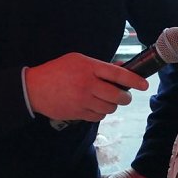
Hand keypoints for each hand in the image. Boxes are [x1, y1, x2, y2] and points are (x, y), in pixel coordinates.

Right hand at [25, 53, 148, 120]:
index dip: (134, 80)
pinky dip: (100, 112)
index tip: (144, 85)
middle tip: (124, 95)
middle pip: (117, 96)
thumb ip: (100, 66)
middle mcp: (87, 85)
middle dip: (125, 97)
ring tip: (105, 99)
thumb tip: (122, 68)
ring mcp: (83, 101)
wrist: (33, 88)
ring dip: (112, 105)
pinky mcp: (78, 113)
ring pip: (109, 108)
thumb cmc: (57, 71)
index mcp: (89, 67)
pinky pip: (98, 116)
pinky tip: (94, 106)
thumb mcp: (78, 60)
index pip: (117, 74)